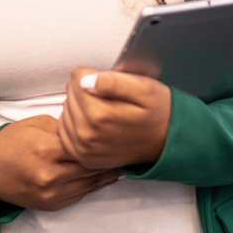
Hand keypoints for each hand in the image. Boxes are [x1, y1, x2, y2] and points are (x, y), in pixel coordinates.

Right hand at [0, 115, 120, 211]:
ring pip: (91, 183)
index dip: (104, 139)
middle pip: (92, 166)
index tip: (119, 131)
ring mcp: (51, 194)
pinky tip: (106, 173)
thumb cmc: (12, 141)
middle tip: (127, 145)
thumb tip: (91, 125)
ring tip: (123, 159)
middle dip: (110, 156)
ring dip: (108, 172)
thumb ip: (66, 126)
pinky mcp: (51, 205)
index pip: (86, 145)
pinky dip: (95, 183)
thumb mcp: (39, 123)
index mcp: (47, 150)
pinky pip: (81, 194)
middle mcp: (50, 175)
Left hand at [58, 68, 172, 170]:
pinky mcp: (83, 158)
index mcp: (99, 115)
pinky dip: (75, 124)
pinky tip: (93, 123)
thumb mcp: (145, 88)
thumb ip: (114, 81)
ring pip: (65, 111)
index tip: (108, 82)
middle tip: (109, 97)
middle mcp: (87, 135)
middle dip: (86, 90)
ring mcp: (83, 149)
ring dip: (79, 107)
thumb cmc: (159, 114)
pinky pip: (64, 132)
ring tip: (103, 109)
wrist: (167, 144)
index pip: (76, 77)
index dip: (93, 74)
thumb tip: (85, 80)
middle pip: (69, 94)